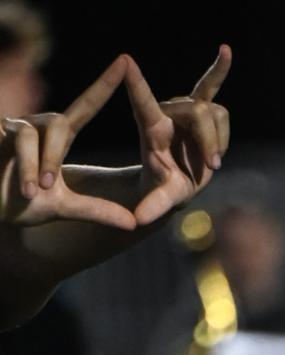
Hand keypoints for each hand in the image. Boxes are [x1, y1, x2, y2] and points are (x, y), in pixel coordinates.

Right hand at [0, 58, 136, 232]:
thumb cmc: (22, 203)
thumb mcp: (63, 209)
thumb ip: (96, 210)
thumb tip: (134, 224)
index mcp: (57, 138)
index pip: (85, 107)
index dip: (103, 86)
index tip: (124, 62)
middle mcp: (36, 125)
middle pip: (58, 123)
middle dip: (53, 157)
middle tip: (47, 188)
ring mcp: (11, 126)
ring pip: (28, 135)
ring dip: (30, 167)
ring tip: (30, 192)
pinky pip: (7, 139)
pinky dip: (15, 166)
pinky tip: (15, 182)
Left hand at [129, 47, 231, 228]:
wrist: (175, 182)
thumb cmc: (163, 189)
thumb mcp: (160, 199)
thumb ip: (154, 205)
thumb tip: (140, 220)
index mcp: (152, 128)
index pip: (143, 103)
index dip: (136, 85)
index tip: (127, 61)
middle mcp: (168, 112)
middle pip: (199, 112)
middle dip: (210, 141)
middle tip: (213, 169)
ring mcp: (185, 109)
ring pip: (215, 113)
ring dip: (219, 141)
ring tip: (212, 163)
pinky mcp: (202, 111)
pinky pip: (211, 86)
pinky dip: (220, 70)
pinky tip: (226, 50)